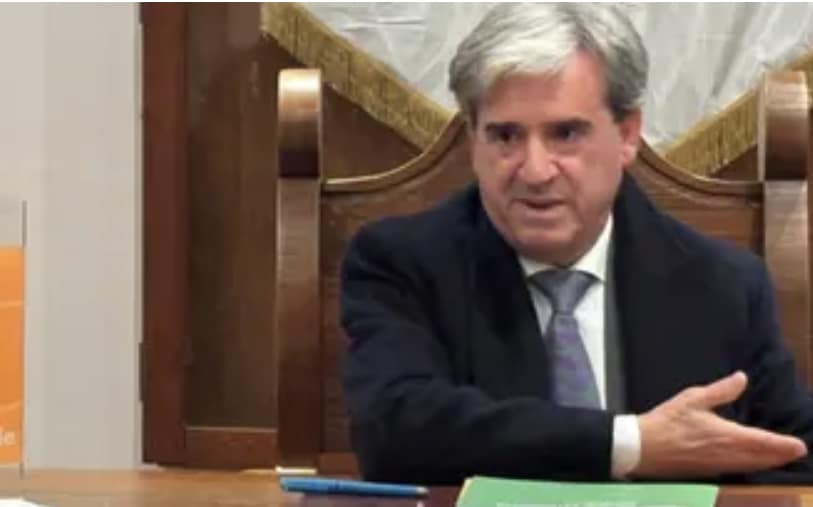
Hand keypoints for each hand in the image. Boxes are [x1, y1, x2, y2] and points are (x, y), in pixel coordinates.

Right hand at [632, 371, 807, 477]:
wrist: (643, 448)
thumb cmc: (667, 422)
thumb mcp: (693, 399)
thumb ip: (721, 391)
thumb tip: (742, 378)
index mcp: (727, 435)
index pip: (764, 442)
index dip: (784, 445)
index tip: (800, 446)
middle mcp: (728, 454)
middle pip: (763, 459)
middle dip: (780, 456)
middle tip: (795, 452)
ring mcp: (719, 466)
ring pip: (752, 466)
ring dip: (768, 462)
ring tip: (779, 457)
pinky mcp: (709, 472)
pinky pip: (739, 470)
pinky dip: (752, 466)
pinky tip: (750, 462)